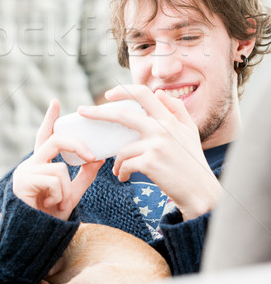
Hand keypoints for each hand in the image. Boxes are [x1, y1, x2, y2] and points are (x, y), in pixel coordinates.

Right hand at [13, 100, 103, 220]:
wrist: (34, 240)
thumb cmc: (49, 219)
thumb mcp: (71, 194)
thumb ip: (83, 176)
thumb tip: (99, 158)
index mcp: (40, 164)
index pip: (45, 135)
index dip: (50, 118)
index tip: (56, 102)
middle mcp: (30, 164)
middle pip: (56, 140)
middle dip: (78, 146)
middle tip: (93, 156)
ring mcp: (24, 172)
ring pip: (59, 167)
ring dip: (65, 189)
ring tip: (56, 204)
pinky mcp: (23, 182)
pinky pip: (54, 180)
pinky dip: (58, 195)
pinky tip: (48, 206)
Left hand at [78, 85, 221, 220]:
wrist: (201, 192)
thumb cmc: (193, 162)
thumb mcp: (190, 132)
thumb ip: (177, 110)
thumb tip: (160, 92)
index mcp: (170, 118)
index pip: (143, 93)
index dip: (123, 91)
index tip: (108, 95)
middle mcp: (162, 128)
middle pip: (123, 114)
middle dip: (98, 112)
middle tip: (82, 112)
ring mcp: (156, 145)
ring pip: (122, 148)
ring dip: (117, 161)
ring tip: (118, 170)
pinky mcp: (150, 163)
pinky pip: (125, 164)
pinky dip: (122, 172)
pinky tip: (124, 177)